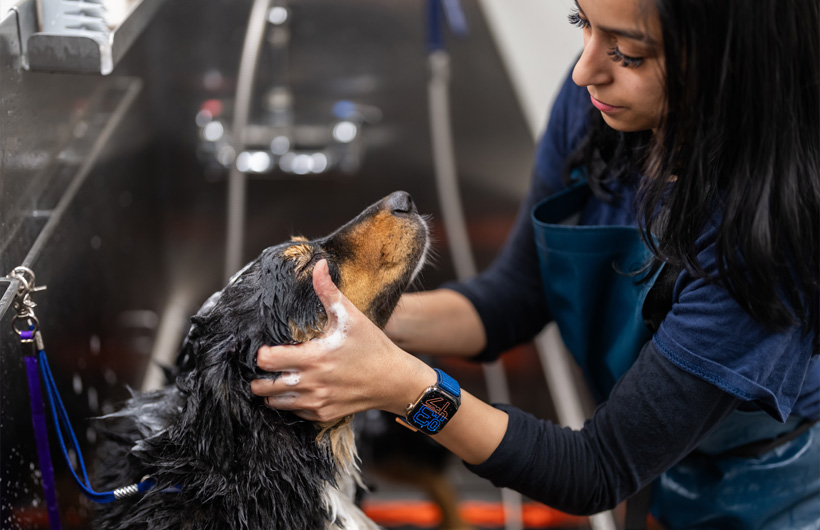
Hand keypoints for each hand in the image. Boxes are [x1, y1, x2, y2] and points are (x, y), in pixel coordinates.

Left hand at [251, 259, 434, 421]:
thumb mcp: (351, 317)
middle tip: (268, 367)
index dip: (262, 353)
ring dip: (272, 392)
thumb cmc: (373, 347)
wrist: (395, 380)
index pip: (267, 361)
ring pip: (275, 403)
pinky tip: (299, 391)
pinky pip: (295, 414)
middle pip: (263, 387)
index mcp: (313, 357)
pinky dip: (291, 404)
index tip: (268, 348)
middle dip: (259, 376)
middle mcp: (311, 383)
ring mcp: (317, 402)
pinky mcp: (323, 415)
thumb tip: (318, 265)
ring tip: (279, 379)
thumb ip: (329, 292)